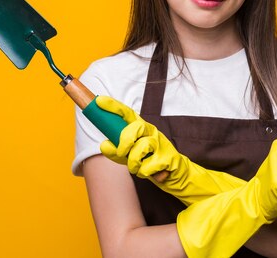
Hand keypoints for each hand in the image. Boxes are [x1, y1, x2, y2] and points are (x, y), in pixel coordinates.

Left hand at [96, 96, 243, 204]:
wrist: (177, 177)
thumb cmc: (151, 163)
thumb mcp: (130, 156)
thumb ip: (116, 151)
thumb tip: (103, 145)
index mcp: (141, 128)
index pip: (127, 113)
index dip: (113, 107)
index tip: (99, 100)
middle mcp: (151, 132)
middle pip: (135, 127)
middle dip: (124, 142)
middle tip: (122, 153)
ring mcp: (161, 144)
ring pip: (140, 148)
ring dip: (134, 163)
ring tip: (139, 168)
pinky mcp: (168, 158)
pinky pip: (148, 166)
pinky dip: (145, 173)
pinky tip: (152, 173)